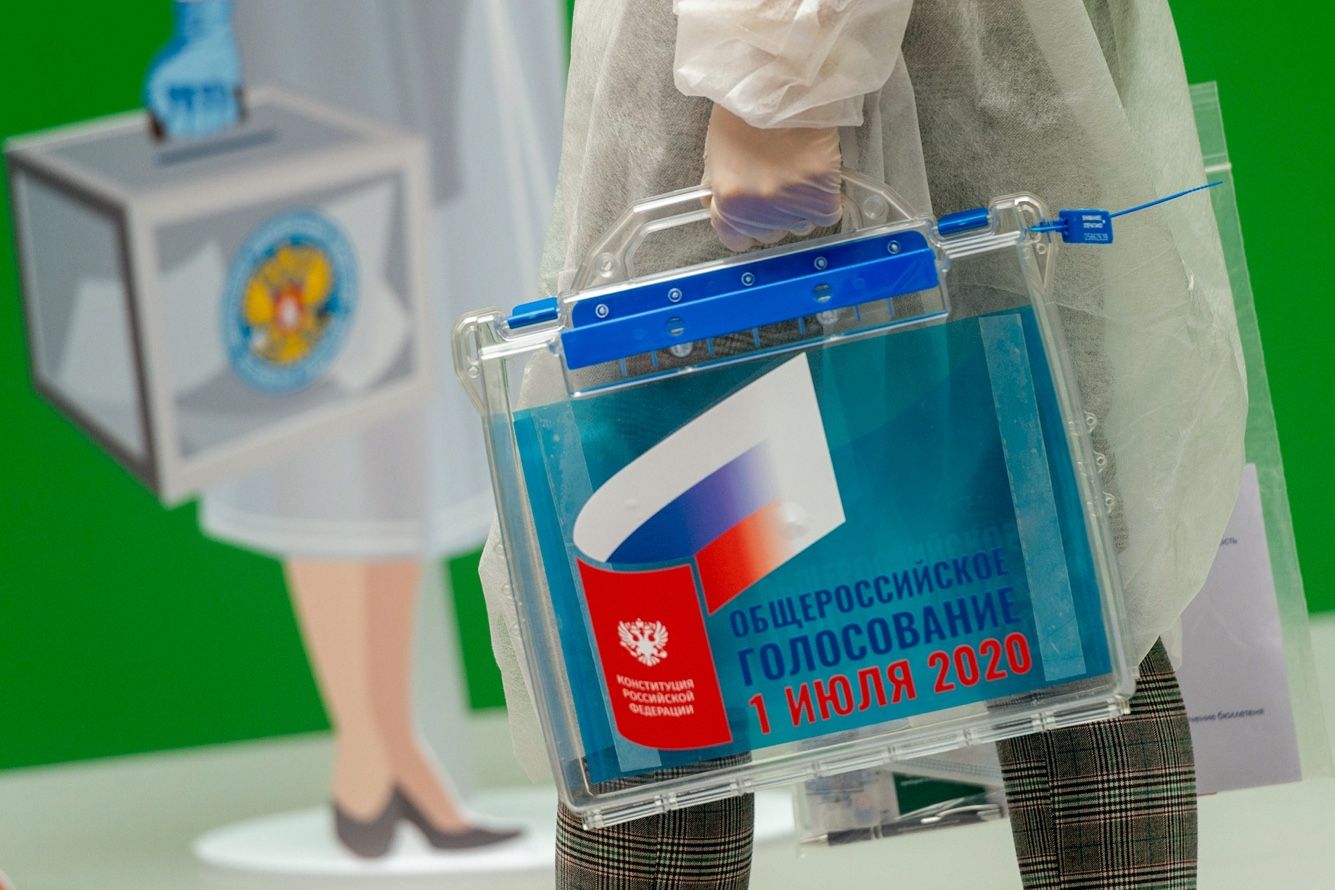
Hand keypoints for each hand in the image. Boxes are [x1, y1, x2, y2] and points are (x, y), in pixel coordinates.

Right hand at [144, 0, 242, 139]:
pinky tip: (221, 89)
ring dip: (212, 106)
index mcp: (174, 106)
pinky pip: (232, 118)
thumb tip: (164, 120)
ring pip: (215, 126)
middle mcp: (193, 110)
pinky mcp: (230, 102)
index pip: (178, 129)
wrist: (205, 37)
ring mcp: (212, 108)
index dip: (180, 119)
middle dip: (197, 111)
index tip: (181, 101)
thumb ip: (154, 99)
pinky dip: (226, 104)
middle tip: (197, 92)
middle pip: (198, 130)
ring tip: (209, 87)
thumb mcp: (158, 75)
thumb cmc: (179, 53)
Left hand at [702, 104, 842, 251]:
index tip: (751, 216)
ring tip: (797, 175)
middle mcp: (760, 210)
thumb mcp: (716, 152)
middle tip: (777, 185)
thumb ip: (718, 187)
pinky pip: (827, 214)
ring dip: (799, 209)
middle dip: (772, 217)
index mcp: (729, 201)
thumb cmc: (744, 109)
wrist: (783, 80)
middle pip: (770, 234)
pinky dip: (825, 201)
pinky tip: (818, 179)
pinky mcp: (823, 192)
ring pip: (799, 226)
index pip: (736, 240)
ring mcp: (793, 203)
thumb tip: (719, 208)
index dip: (744, 227)